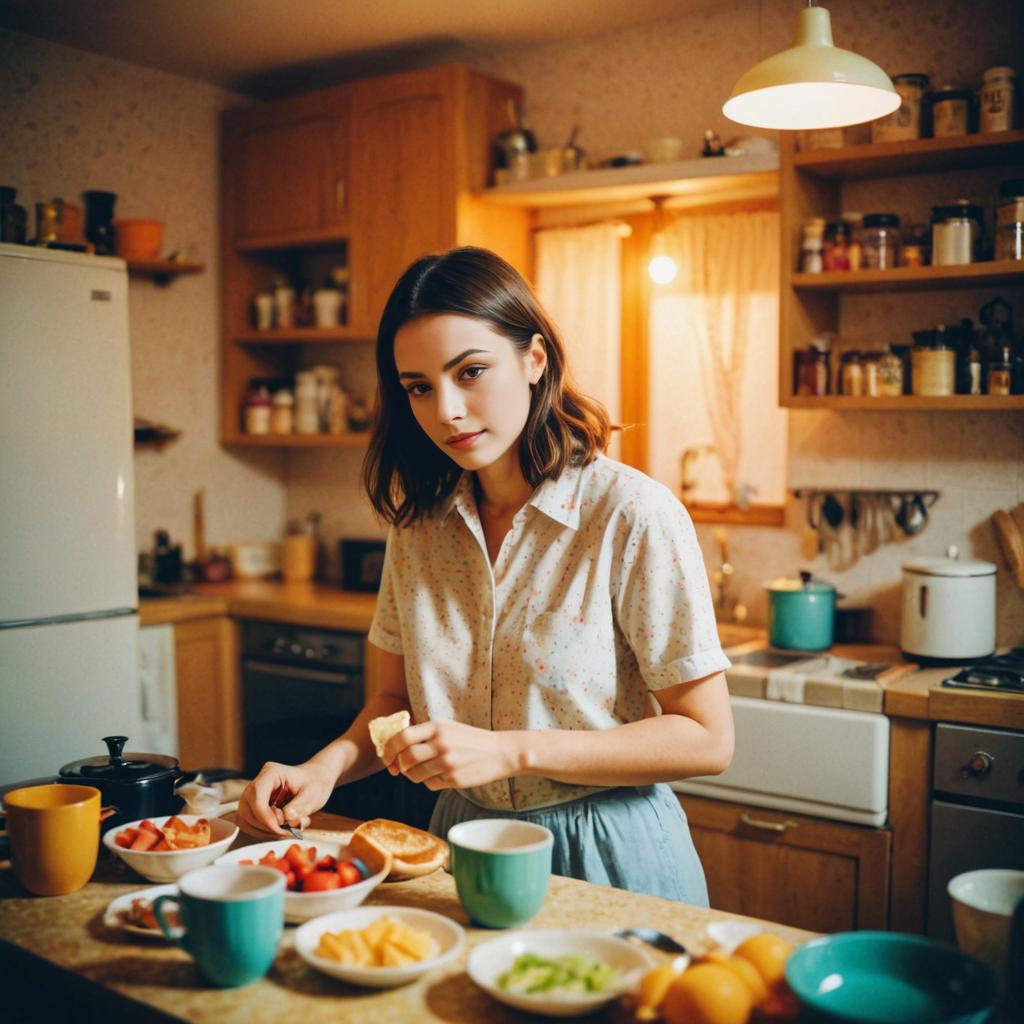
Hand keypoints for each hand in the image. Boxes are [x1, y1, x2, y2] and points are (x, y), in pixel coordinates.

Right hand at [236, 760, 335, 837]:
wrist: (315, 781)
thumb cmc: (315, 783)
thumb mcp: (313, 793)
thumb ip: (300, 805)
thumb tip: (287, 817)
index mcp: (271, 773)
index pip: (256, 795)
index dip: (264, 815)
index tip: (279, 827)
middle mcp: (258, 782)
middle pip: (246, 808)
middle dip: (265, 825)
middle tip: (286, 830)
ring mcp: (253, 795)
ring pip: (245, 819)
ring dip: (264, 830)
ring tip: (286, 830)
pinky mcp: (253, 807)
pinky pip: (249, 824)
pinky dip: (263, 832)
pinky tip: (280, 830)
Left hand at [384, 720, 519, 790]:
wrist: (500, 752)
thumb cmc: (471, 739)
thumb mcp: (448, 728)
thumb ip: (425, 734)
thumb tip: (397, 748)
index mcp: (437, 726)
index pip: (402, 737)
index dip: (389, 749)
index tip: (387, 757)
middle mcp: (441, 743)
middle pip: (406, 758)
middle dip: (399, 765)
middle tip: (400, 768)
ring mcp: (447, 762)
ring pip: (415, 774)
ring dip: (412, 776)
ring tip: (423, 771)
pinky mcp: (453, 778)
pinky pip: (429, 784)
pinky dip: (429, 782)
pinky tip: (441, 775)